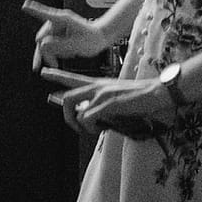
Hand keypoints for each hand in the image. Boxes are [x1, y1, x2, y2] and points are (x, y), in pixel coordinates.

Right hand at [21, 0, 111, 71]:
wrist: (100, 38)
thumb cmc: (93, 39)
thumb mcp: (76, 45)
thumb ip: (59, 46)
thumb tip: (42, 44)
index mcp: (63, 19)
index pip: (46, 14)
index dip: (34, 10)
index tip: (25, 5)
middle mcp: (57, 21)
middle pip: (41, 37)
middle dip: (46, 52)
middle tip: (53, 64)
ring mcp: (56, 28)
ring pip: (44, 44)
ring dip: (51, 53)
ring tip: (63, 59)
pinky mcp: (57, 33)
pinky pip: (49, 45)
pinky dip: (53, 53)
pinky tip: (62, 56)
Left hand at [40, 68, 173, 135]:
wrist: (158, 92)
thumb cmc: (141, 97)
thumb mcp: (118, 96)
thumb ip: (103, 102)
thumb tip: (90, 116)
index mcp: (100, 83)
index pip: (73, 77)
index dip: (57, 76)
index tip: (44, 72)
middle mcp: (97, 86)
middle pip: (67, 96)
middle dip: (63, 113)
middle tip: (72, 125)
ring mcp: (101, 94)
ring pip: (74, 109)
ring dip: (79, 124)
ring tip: (92, 129)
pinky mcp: (107, 103)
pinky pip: (87, 117)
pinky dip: (91, 127)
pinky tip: (102, 128)